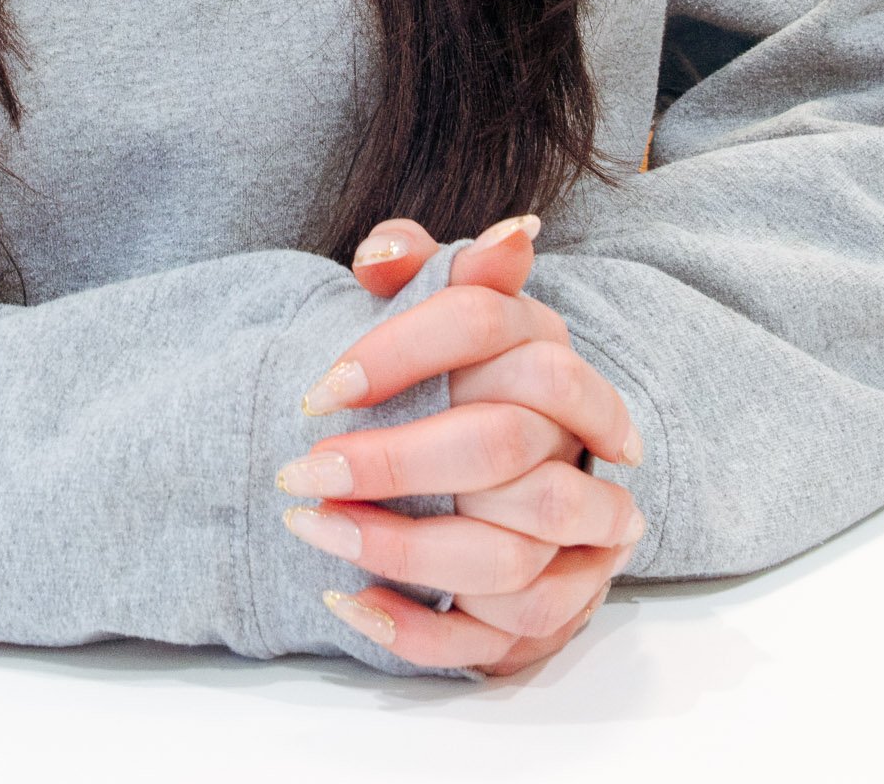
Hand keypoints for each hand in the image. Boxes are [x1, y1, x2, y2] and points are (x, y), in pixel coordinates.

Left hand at [277, 215, 644, 674]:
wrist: (519, 470)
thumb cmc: (461, 377)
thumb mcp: (439, 306)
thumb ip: (409, 264)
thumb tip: (382, 251)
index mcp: (542, 347)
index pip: (483, 325)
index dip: (398, 351)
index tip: (320, 390)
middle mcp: (573, 434)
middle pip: (499, 446)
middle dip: (391, 463)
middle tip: (301, 472)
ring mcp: (582, 527)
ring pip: (509, 551)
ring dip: (401, 549)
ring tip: (314, 530)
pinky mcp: (563, 599)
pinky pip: (503, 633)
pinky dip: (422, 628)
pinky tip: (351, 603)